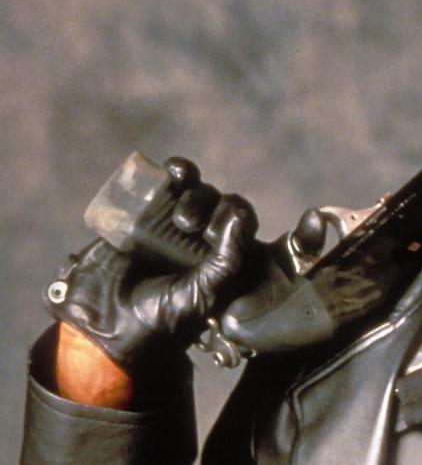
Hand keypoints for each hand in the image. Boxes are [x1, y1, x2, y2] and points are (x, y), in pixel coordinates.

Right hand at [46, 157, 258, 373]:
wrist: (107, 321)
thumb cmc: (163, 317)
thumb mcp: (205, 295)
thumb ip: (228, 260)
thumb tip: (239, 216)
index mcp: (224, 259)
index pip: (243, 225)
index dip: (238, 219)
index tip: (215, 234)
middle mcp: (203, 240)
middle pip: (220, 203)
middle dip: (212, 206)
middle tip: (190, 226)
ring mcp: (174, 226)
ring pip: (198, 191)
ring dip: (195, 193)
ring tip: (179, 218)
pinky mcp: (146, 214)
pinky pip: (168, 184)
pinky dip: (177, 172)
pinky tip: (173, 170)